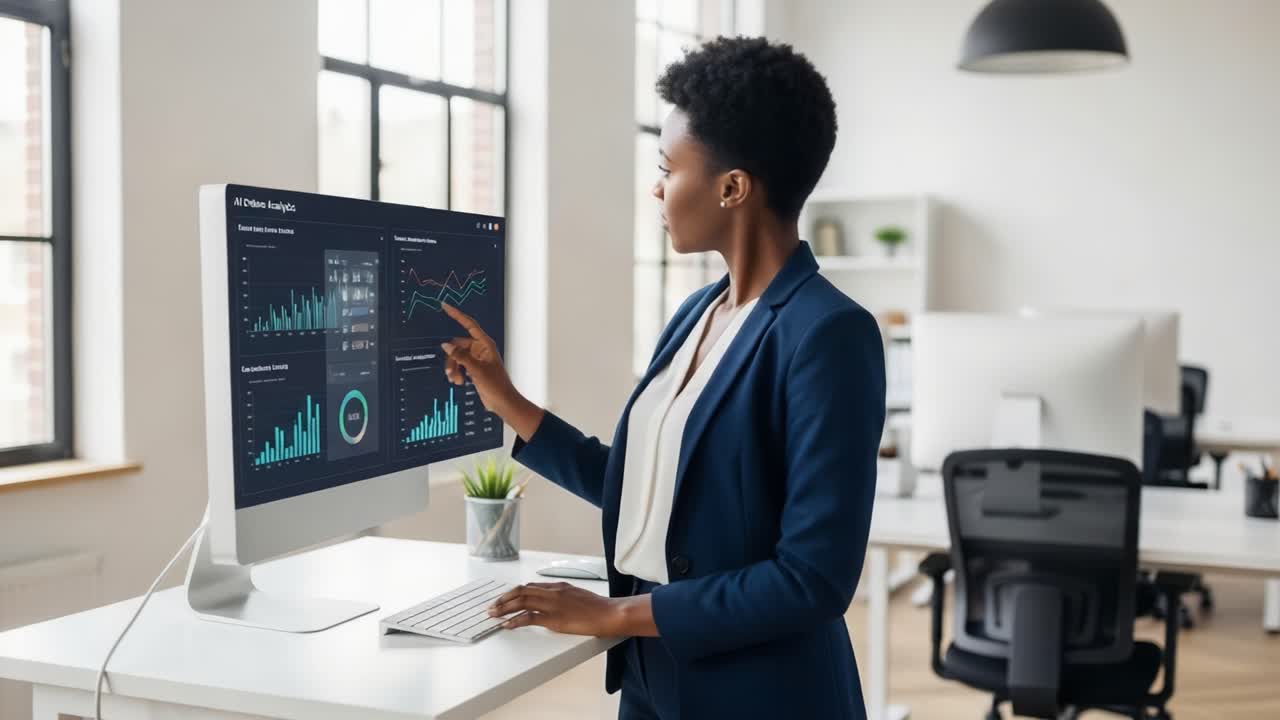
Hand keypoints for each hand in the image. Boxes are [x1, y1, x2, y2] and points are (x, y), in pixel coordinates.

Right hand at [440, 303, 542, 438]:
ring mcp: (476, 359)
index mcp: (485, 344)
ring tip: (456, 380)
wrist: (502, 402)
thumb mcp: (476, 369)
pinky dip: (456, 372)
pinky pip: (459, 365)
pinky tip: (459, 382)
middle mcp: (480, 349)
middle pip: (458, 345)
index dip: (457, 314)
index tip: (445, 306)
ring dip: (453, 368)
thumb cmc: (496, 386)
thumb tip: (446, 345)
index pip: (469, 325)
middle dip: (452, 358)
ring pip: (456, 357)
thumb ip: (460, 356)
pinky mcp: (473, 369)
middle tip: (450, 372)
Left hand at [489, 582, 630, 636]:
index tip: (503, 598)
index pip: (529, 586)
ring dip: (504, 608)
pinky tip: (507, 625)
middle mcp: (552, 592)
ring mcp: (552, 604)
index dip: (513, 593)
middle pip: (520, 591)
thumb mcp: (577, 596)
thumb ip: (562, 597)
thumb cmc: (597, 608)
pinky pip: (529, 618)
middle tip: (492, 606)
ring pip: (521, 602)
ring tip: (493, 614)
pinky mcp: (554, 619)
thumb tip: (551, 603)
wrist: (608, 613)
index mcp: (557, 586)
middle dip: (503, 598)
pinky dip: (515, 621)